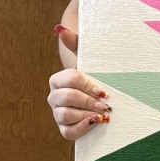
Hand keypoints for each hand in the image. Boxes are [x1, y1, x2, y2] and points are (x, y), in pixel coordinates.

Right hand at [48, 25, 111, 139]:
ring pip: (65, 115)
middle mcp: (54, 96)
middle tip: (106, 104)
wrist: (98, 100)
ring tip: (102, 113)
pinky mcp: (64, 128)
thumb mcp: (89, 62)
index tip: (102, 90)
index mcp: (58, 79)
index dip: (87, 84)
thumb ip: (76, 44)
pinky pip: (67, 132)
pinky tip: (95, 123)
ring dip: (86, 114)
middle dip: (88, 101)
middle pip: (67, 97)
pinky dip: (82, 128)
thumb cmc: (94, 78)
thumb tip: (60, 28)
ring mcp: (57, 113)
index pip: (70, 78)